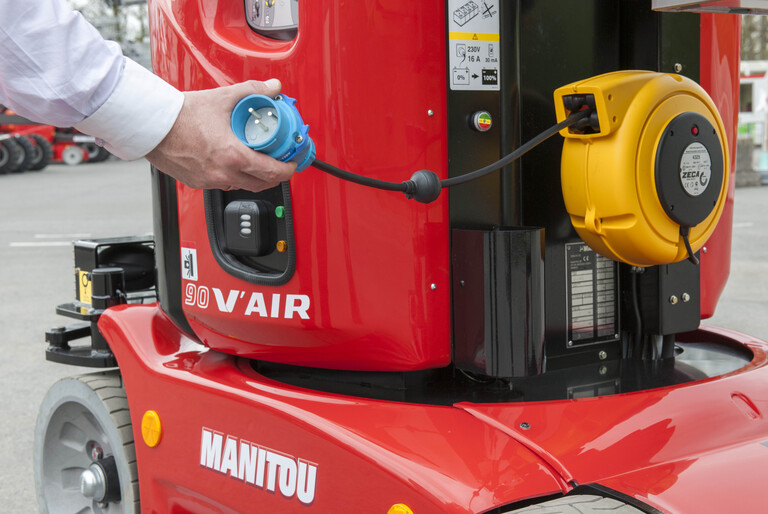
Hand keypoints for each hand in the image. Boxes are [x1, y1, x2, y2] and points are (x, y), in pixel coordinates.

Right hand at [145, 79, 296, 191]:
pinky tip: (233, 162)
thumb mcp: (223, 97)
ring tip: (259, 161)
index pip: (271, 171)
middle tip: (280, 163)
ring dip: (254, 177)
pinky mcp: (198, 183)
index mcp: (232, 155)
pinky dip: (233, 175)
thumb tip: (273, 88)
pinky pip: (223, 183)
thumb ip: (253, 91)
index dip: (287, 169)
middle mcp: (222, 172)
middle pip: (261, 184)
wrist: (152, 125)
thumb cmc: (181, 114)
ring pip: (242, 185)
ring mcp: (210, 180)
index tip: (292, 163)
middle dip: (275, 175)